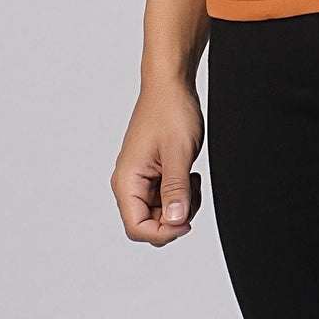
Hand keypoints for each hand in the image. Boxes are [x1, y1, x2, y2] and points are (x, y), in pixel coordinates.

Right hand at [112, 79, 205, 242]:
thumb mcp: (178, 153)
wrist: (170, 86)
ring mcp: (141, 179)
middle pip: (149, 224)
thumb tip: (176, 221)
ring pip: (160, 213)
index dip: (164, 232)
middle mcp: (129, 183)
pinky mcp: (153, 174)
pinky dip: (181, 193)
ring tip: (191, 180)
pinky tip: (189, 175)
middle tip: (191, 194)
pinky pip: (166, 197)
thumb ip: (175, 190)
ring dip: (181, 204)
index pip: (137, 228)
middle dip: (174, 218)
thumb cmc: (169, 111)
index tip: (186, 221)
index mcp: (127, 180)